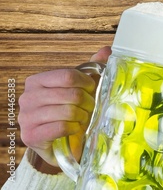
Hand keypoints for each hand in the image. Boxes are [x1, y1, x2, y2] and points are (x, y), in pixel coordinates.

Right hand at [18, 47, 111, 171]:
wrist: (58, 142)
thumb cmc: (69, 111)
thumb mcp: (80, 87)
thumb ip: (91, 68)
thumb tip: (106, 50)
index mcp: (37, 81)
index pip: (68, 76)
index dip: (86, 83)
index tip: (92, 89)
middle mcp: (27, 97)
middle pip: (71, 94)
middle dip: (88, 102)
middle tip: (90, 108)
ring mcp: (26, 117)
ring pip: (68, 111)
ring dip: (82, 116)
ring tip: (83, 118)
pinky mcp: (30, 136)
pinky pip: (62, 127)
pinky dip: (74, 128)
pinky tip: (74, 129)